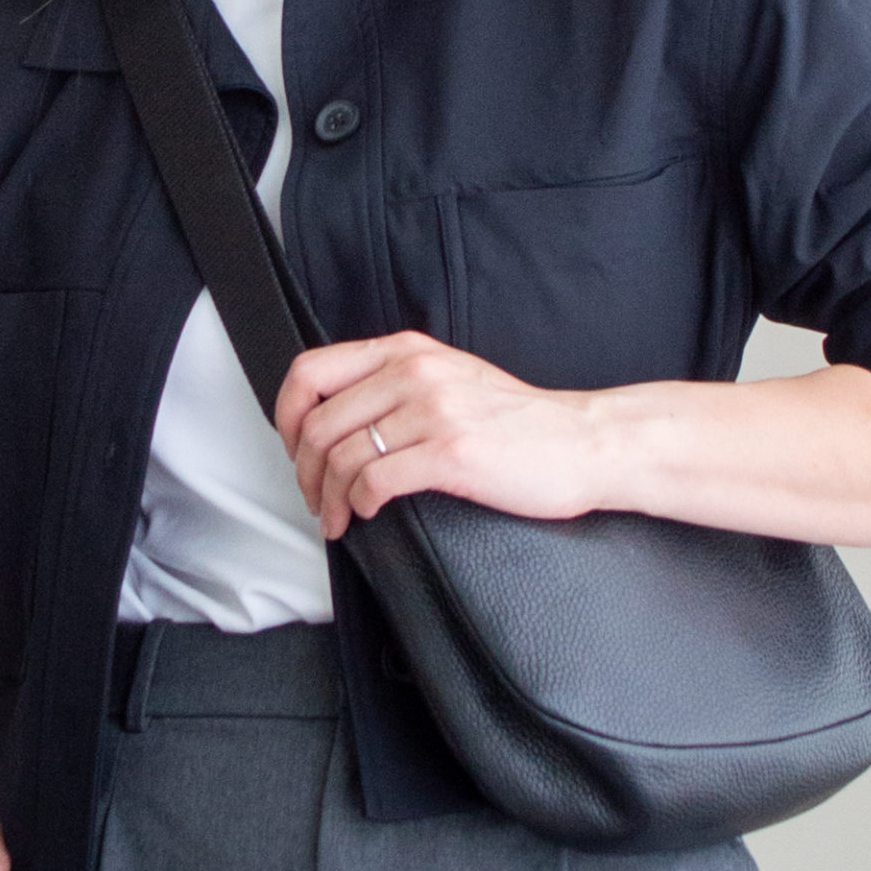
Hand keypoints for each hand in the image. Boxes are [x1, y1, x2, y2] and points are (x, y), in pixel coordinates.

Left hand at [274, 331, 603, 538]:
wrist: (584, 442)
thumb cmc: (520, 424)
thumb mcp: (451, 380)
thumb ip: (398, 385)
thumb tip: (341, 417)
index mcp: (406, 351)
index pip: (311, 371)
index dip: (286, 417)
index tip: (293, 449)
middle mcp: (413, 372)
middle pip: (317, 423)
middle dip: (304, 472)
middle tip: (314, 499)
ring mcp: (432, 411)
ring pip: (340, 456)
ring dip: (328, 498)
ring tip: (336, 519)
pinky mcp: (449, 452)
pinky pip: (373, 480)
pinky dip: (357, 504)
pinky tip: (366, 514)